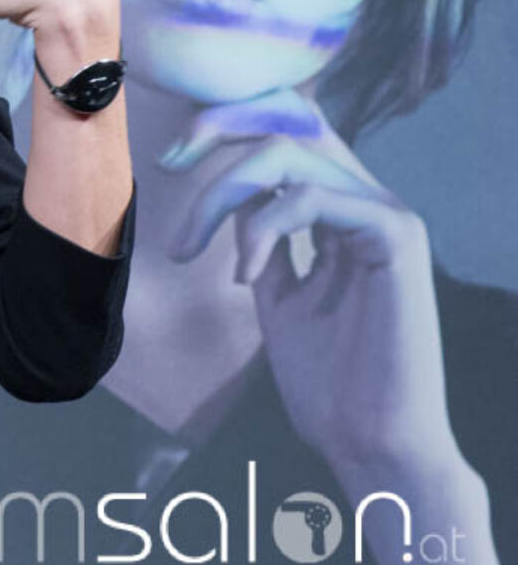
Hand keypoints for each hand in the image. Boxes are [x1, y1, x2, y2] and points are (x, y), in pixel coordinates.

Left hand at [162, 89, 459, 474]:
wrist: (369, 441)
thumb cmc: (327, 380)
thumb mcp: (277, 292)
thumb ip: (262, 237)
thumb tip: (232, 197)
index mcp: (342, 211)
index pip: (290, 132)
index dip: (231, 123)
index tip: (173, 155)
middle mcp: (367, 201)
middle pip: (287, 123)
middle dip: (217, 128)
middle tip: (168, 161)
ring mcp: (386, 214)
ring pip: (288, 154)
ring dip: (220, 193)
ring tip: (189, 247)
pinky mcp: (396, 235)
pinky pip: (310, 197)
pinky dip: (262, 229)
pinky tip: (246, 276)